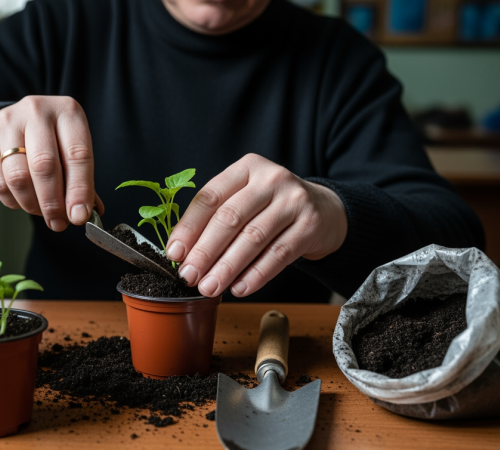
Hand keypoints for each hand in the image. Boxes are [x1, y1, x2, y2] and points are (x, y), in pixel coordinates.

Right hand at [0, 95, 102, 230]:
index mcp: (68, 112)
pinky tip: (21, 201)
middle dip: (53, 203)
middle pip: (44, 166)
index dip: (79, 190)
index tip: (79, 216)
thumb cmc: (49, 141)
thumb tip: (86, 214)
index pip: (77, 155)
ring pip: (19, 177)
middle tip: (58, 223)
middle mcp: (37, 111)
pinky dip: (13, 201)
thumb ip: (81, 181)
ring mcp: (7, 122)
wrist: (10, 123)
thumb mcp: (70, 151)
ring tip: (40, 211)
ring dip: (32, 204)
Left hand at [166, 154, 347, 297]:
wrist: (324, 211)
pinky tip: (239, 288)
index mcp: (246, 168)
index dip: (189, 227)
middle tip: (189, 276)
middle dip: (205, 251)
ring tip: (210, 288)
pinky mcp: (310, 225)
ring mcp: (294, 200)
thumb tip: (182, 253)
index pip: (210, 197)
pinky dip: (256, 275)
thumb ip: (216, 216)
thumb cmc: (272, 207)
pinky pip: (278, 255)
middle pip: (230, 218)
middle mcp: (271, 178)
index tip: (174, 253)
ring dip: (227, 267)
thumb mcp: (245, 198)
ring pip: (253, 238)